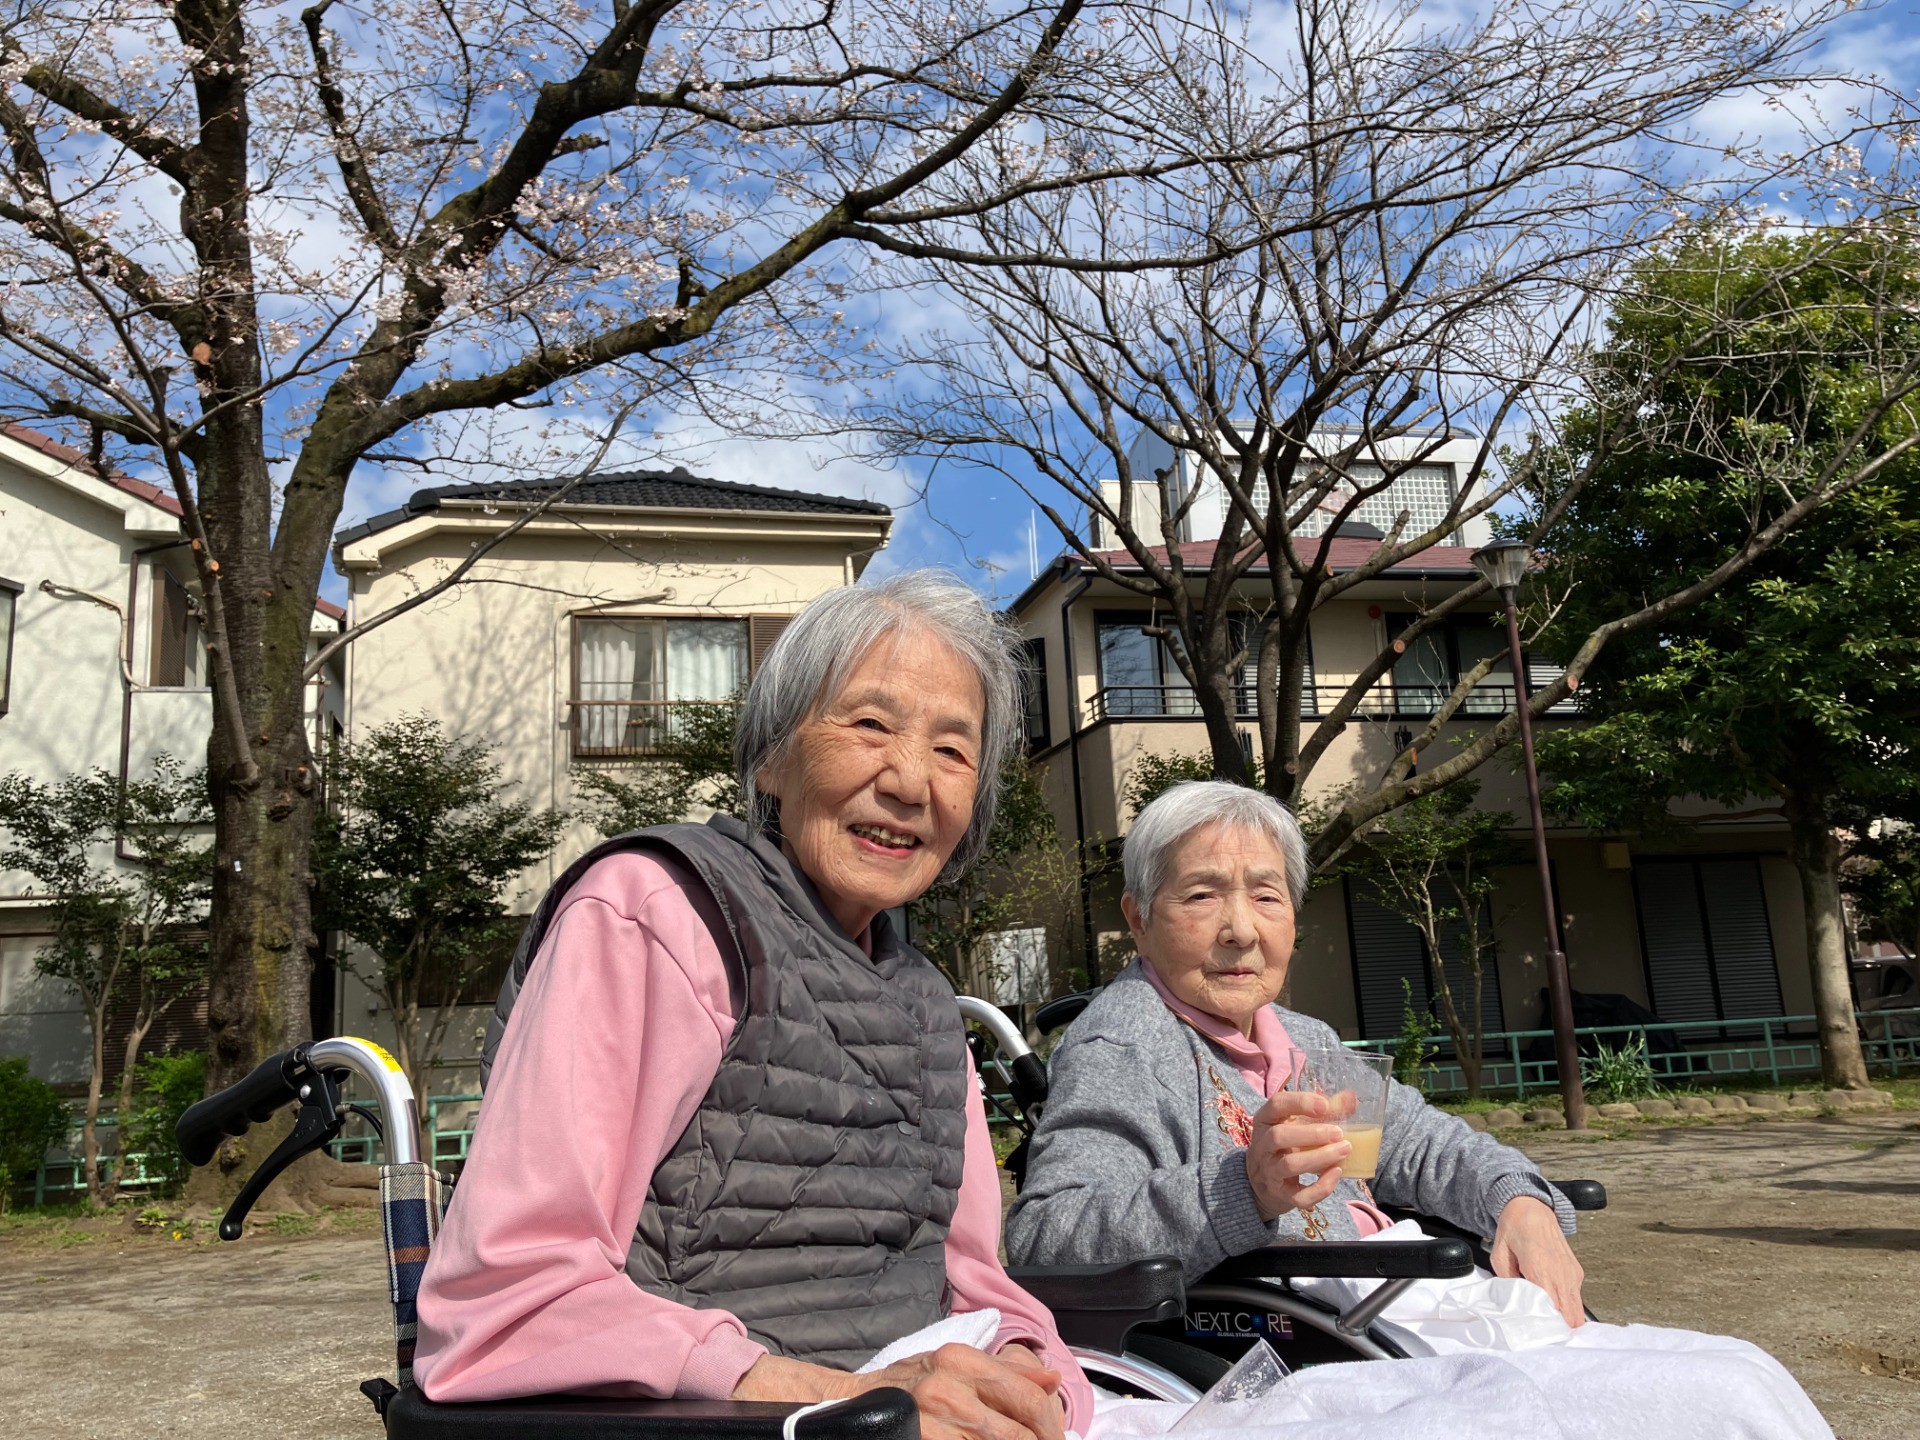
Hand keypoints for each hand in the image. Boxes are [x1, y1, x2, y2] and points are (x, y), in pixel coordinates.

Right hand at [734, 1344, 1064, 1439]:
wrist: (844, 1407)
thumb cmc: (901, 1387)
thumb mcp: (950, 1365)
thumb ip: (1003, 1371)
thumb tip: (1052, 1377)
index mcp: (961, 1360)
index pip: (1029, 1396)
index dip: (1052, 1425)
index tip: (1055, 1438)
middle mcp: (950, 1389)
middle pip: (1021, 1432)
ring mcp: (936, 1424)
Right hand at [1246, 1088, 1352, 1221]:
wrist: (1262, 1185)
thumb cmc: (1285, 1147)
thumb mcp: (1295, 1125)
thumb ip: (1323, 1111)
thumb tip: (1351, 1098)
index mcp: (1265, 1121)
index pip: (1276, 1104)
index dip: (1300, 1102)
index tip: (1325, 1105)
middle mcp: (1262, 1146)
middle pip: (1279, 1136)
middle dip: (1312, 1134)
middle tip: (1339, 1133)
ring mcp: (1269, 1172)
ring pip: (1289, 1165)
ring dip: (1319, 1157)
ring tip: (1344, 1150)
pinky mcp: (1281, 1195)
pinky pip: (1299, 1196)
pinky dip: (1320, 1188)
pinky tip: (1336, 1174)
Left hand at [1490, 1195, 1585, 1326]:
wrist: (1532, 1207)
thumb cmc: (1514, 1228)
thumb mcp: (1499, 1255)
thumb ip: (1507, 1282)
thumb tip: (1513, 1304)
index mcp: (1541, 1270)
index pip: (1553, 1311)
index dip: (1546, 1326)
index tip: (1537, 1334)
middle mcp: (1562, 1274)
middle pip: (1571, 1318)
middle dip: (1558, 1328)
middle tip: (1542, 1332)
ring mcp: (1572, 1273)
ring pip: (1577, 1311)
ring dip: (1564, 1319)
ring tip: (1546, 1321)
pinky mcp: (1577, 1272)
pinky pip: (1576, 1298)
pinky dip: (1567, 1306)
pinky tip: (1552, 1305)